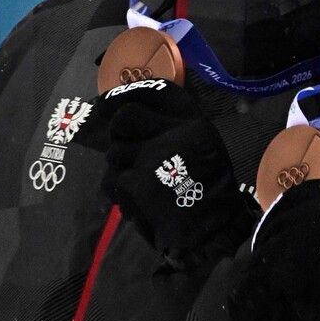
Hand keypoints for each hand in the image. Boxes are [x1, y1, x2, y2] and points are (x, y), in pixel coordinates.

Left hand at [92, 81, 256, 262]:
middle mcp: (172, 132)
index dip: (125, 95)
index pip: (152, 92)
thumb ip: (170, 124)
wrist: (211, 228)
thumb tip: (125, 111)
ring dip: (119, 166)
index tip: (108, 103)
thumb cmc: (207, 183)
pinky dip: (120, 190)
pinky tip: (137, 197)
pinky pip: (112, 180)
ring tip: (138, 178)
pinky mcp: (136, 183)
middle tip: (125, 147)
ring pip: (113, 153)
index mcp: (192, 120)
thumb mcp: (200, 142)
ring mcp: (152, 157)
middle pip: (123, 119)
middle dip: (118, 134)